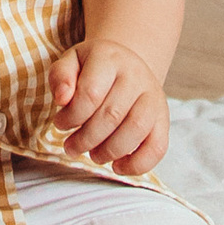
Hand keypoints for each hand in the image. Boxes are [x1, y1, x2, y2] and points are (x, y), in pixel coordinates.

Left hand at [45, 35, 168, 175]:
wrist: (126, 66)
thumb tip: (61, 99)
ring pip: (135, 130)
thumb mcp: (71, 62)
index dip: (71, 116)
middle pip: (111, 115)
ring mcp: (153, 96)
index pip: (90, 93)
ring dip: (109, 151)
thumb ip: (60, 76)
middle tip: (71, 147)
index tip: (60, 124)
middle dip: (86, 139)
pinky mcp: (163, 118)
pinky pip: (158, 147)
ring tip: (93, 155)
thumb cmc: (92, 69)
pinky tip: (118, 167)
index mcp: (109, 58)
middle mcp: (136, 74)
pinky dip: (137, 164)